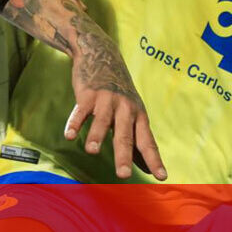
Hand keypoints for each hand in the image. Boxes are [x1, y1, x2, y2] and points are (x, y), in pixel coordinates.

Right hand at [61, 15, 166, 180]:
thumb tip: (148, 168)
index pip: (147, 141)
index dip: (154, 159)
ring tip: (91, 151)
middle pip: (125, 134)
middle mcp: (125, 108)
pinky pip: (80, 110)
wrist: (101, 55)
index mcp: (138, 115)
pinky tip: (69, 135)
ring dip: (97, 135)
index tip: (161, 177)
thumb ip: (136, 140)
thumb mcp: (132, 112)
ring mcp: (107, 99)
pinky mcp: (88, 93)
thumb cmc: (119, 93)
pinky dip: (75, 123)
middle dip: (123, 155)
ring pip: (102, 120)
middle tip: (123, 175)